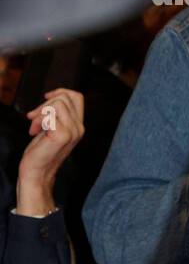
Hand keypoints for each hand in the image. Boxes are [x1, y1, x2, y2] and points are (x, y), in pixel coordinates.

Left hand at [15, 88, 84, 216]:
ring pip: (58, 104)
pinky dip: (38, 120)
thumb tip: (50, 97)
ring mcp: (73, 132)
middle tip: (34, 117)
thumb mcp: (52, 128)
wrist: (37, 171)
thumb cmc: (41, 150)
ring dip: (41, 112)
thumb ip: (56, 114)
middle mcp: (79, 127)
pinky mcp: (63, 136)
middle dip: (45, 103)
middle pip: (66, 97)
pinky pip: (50, 115)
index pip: (77, 97)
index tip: (46, 98)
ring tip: (35, 126)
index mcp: (78, 125)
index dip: (60, 92)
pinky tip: (34, 131)